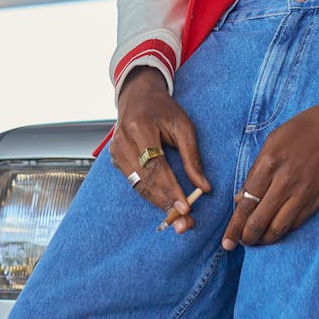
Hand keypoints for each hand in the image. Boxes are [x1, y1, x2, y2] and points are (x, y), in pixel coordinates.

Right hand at [110, 67, 210, 232]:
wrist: (138, 95)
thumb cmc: (163, 109)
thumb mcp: (184, 126)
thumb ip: (192, 158)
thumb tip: (204, 188)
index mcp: (140, 128)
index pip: (156, 167)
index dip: (171, 190)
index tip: (185, 208)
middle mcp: (123, 142)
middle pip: (145, 181)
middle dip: (166, 203)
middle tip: (183, 223)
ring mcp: (115, 151)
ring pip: (138, 186)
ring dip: (158, 204)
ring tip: (177, 219)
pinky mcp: (115, 159)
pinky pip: (133, 183)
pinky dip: (150, 195)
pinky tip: (164, 203)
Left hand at [221, 80, 318, 249]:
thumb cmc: (305, 126)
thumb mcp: (274, 140)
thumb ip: (256, 170)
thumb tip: (239, 198)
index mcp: (270, 162)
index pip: (246, 202)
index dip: (235, 225)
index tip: (227, 240)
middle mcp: (285, 180)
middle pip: (259, 219)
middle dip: (245, 237)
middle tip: (237, 244)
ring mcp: (304, 191)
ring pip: (279, 226)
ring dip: (265, 239)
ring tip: (256, 242)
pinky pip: (298, 221)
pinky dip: (284, 230)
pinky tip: (276, 232)